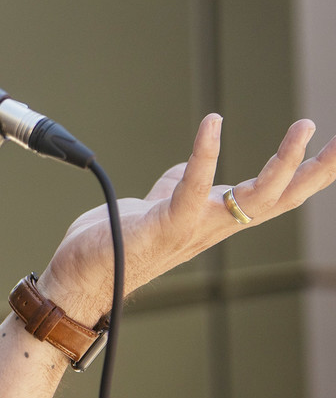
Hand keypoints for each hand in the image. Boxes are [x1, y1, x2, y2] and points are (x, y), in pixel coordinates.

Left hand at [39, 114, 335, 323]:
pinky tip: (213, 122)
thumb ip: (183, 183)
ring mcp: (196, 228)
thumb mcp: (161, 203)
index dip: (311, 174)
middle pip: (283, 198)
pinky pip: (194, 186)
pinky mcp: (167, 225)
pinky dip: (206, 154)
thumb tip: (194, 164)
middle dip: (317, 171)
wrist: (85, 274)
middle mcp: (217, 225)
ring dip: (285, 162)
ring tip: (304, 125)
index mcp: (220, 218)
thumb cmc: (121, 241)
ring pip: (257, 197)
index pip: (277, 195)